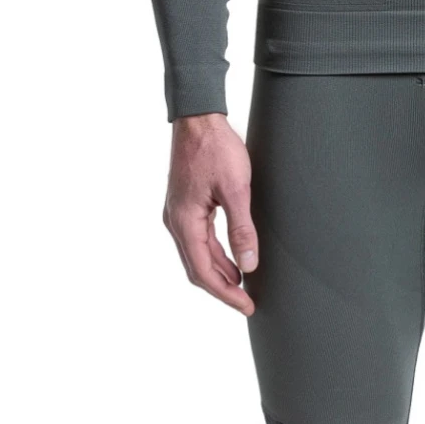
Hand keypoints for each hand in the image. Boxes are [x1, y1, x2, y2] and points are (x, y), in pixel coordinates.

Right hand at [163, 112, 258, 315]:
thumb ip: (242, 229)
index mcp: (185, 221)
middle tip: (247, 302)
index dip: (226, 294)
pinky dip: (213, 253)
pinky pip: (196, 239)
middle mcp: (175, 221)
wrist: (198, 117)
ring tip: (242, 283)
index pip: (204, 272)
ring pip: (196, 254)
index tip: (247, 306)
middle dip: (222, 288)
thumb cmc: (217, 148)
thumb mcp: (236, 188)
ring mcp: (177, 213)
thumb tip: (249, 266)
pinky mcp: (183, 204)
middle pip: (196, 268)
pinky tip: (230, 257)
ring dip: (218, 271)